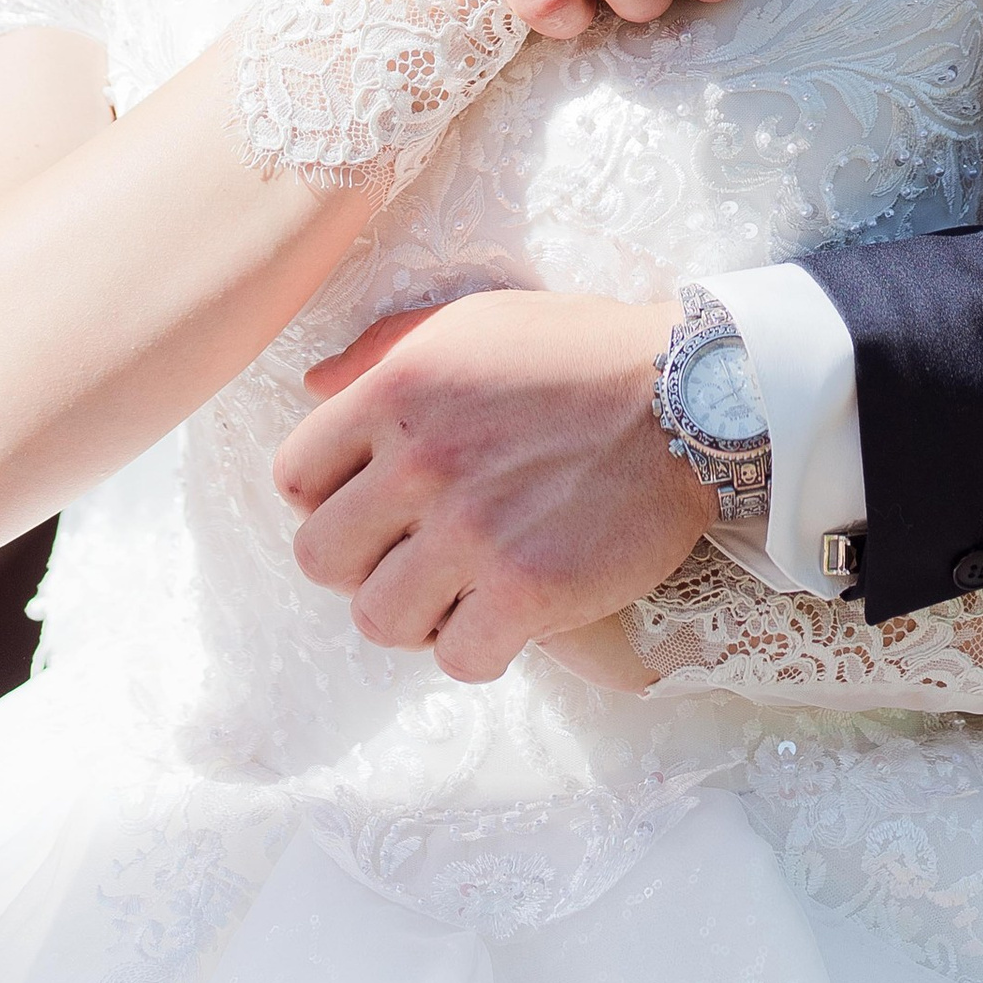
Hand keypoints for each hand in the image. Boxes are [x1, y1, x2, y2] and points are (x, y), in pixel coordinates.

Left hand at [273, 291, 702, 681]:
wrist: (690, 395)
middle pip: (319, 560)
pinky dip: (478, 648)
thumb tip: (309, 385)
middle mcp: (423, 462)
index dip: (325, 497)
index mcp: (398, 391)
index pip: (293, 478)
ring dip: (415, 612)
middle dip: (360, 561)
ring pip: (378, 620)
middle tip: (412, 549)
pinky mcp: (530, 591)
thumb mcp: (472, 322)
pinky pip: (457, 660)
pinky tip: (507, 614)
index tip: (373, 502)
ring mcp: (474, 532)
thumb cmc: (577, 352)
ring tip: (459, 586)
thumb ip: (381, 351)